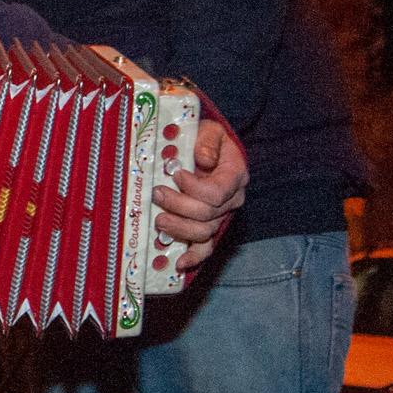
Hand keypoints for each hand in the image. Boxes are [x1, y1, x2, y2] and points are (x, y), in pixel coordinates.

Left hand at [151, 117, 248, 270]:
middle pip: (207, 214)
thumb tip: (203, 160)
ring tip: (159, 219)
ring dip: (179, 228)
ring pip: (204, 232)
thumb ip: (208, 141)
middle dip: (179, 206)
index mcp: (234, 176)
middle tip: (157, 194)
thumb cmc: (207, 139)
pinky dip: (194, 257)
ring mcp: (222, 216)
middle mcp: (232, 200)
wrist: (211, 149)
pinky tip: (179, 263)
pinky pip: (206, 248)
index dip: (193, 187)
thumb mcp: (210, 130)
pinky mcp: (210, 227)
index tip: (175, 174)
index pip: (216, 192)